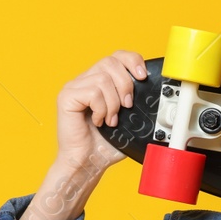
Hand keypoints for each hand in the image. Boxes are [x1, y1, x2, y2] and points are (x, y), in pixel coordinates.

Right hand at [55, 50, 147, 172]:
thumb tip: (154, 90)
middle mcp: (84, 80)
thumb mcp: (128, 118)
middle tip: (127, 106)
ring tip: (110, 120)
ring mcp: (73, 87)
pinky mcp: (66, 97)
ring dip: (113, 103)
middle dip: (125, 85)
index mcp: (98, 81)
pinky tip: (98, 121)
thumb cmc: (105, 145)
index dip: (132, 60)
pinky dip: (101, 109)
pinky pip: (92, 93)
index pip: (116, 56)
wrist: (88, 163)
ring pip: (103, 78)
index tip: (143, 76)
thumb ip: (135, 100)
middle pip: (110, 62)